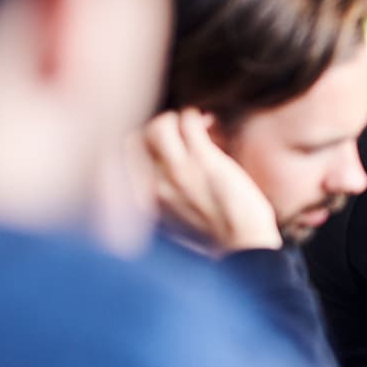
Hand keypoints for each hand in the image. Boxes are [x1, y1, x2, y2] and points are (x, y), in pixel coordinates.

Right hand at [141, 109, 281, 252]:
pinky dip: (197, 116)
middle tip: (178, 132)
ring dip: (178, 119)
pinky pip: (189, 121)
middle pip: (138, 137)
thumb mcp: (174, 224)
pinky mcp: (203, 159)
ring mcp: (178, 170)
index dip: (141, 146)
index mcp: (144, 203)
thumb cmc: (215, 241)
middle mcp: (154, 185)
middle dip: (158, 128)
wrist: (243, 249)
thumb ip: (161, 199)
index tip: (161, 147)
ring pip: (161, 124)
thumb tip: (162, 171)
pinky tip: (210, 123)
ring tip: (196, 125)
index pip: (124, 161)